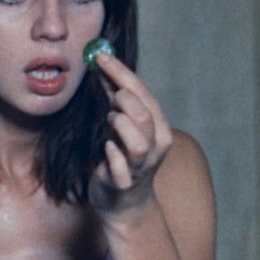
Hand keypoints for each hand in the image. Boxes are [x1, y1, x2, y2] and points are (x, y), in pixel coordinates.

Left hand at [88, 51, 171, 215]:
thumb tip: (103, 64)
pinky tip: (106, 149)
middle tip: (110, 100)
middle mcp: (156, 147)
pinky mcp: (123, 184)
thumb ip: (115, 98)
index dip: (120, 73)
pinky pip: (120, 168)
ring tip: (110, 124)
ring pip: (137, 142)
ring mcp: (141, 167)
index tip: (100, 56)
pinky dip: (111, 155)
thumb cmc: (123, 157)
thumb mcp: (122, 124)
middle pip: (143, 115)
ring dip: (119, 127)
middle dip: (123, 101)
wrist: (124, 203)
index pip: (143, 94)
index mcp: (159, 127)